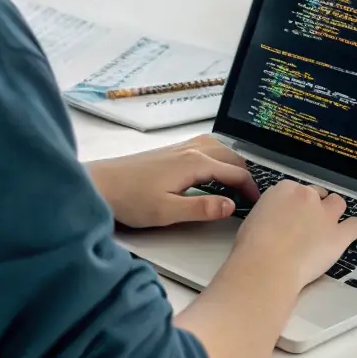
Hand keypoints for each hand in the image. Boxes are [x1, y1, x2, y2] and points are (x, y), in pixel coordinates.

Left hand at [88, 134, 259, 229]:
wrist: (99, 184)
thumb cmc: (130, 199)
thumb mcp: (167, 212)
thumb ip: (201, 208)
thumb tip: (231, 206)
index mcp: (194, 163)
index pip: (235, 172)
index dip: (250, 188)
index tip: (257, 204)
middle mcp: (190, 150)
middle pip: (230, 155)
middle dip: (244, 174)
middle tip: (249, 197)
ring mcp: (179, 147)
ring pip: (218, 146)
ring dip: (231, 162)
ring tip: (235, 183)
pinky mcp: (170, 151)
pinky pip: (205, 146)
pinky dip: (218, 156)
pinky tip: (211, 169)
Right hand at [232, 180, 356, 289]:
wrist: (266, 266)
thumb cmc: (252, 248)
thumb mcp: (253, 220)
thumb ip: (270, 213)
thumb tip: (273, 221)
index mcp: (284, 189)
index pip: (296, 190)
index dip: (296, 204)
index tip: (292, 216)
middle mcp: (307, 196)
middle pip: (318, 195)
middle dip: (315, 207)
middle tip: (308, 226)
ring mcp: (325, 215)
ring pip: (338, 204)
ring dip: (335, 214)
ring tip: (331, 227)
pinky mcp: (339, 235)